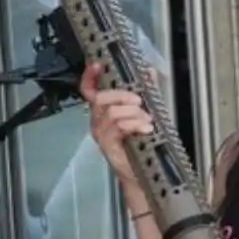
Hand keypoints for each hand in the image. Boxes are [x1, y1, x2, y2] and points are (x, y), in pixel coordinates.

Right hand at [79, 63, 152, 200]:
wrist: (144, 173)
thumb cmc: (143, 143)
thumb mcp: (147, 112)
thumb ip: (147, 91)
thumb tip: (150, 70)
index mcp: (104, 111)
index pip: (89, 91)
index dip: (89, 77)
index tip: (97, 65)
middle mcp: (98, 121)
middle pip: (100, 98)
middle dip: (122, 96)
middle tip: (140, 102)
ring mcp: (101, 133)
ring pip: (111, 112)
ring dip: (133, 113)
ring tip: (148, 121)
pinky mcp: (108, 145)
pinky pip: (117, 127)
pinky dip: (134, 124)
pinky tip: (146, 129)